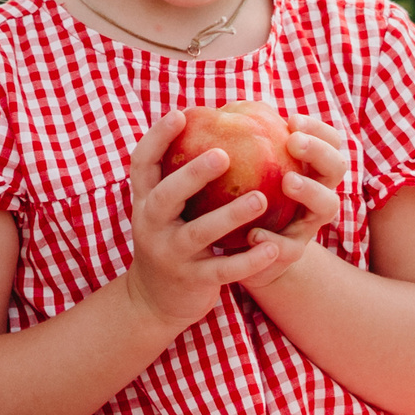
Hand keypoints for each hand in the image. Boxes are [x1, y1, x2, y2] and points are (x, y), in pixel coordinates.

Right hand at [120, 111, 281, 330]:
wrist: (155, 301)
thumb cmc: (171, 239)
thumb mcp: (165, 209)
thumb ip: (179, 176)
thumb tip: (212, 123)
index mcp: (145, 201)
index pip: (142, 163)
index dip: (157, 137)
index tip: (181, 113)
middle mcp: (150, 225)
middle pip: (167, 195)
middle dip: (193, 174)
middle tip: (225, 154)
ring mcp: (170, 255)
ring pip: (198, 233)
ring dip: (229, 215)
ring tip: (260, 197)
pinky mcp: (192, 281)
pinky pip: (223, 269)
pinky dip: (248, 260)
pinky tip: (273, 247)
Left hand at [235, 114, 346, 293]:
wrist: (240, 252)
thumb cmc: (242, 197)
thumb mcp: (243, 169)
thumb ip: (243, 142)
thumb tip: (228, 109)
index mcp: (310, 169)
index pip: (329, 141)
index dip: (317, 128)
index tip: (291, 120)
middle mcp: (318, 193)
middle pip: (337, 167)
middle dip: (319, 151)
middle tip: (293, 142)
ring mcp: (308, 224)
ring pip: (328, 206)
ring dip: (311, 191)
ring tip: (287, 181)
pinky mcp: (290, 254)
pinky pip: (290, 249)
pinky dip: (274, 241)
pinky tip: (253, 234)